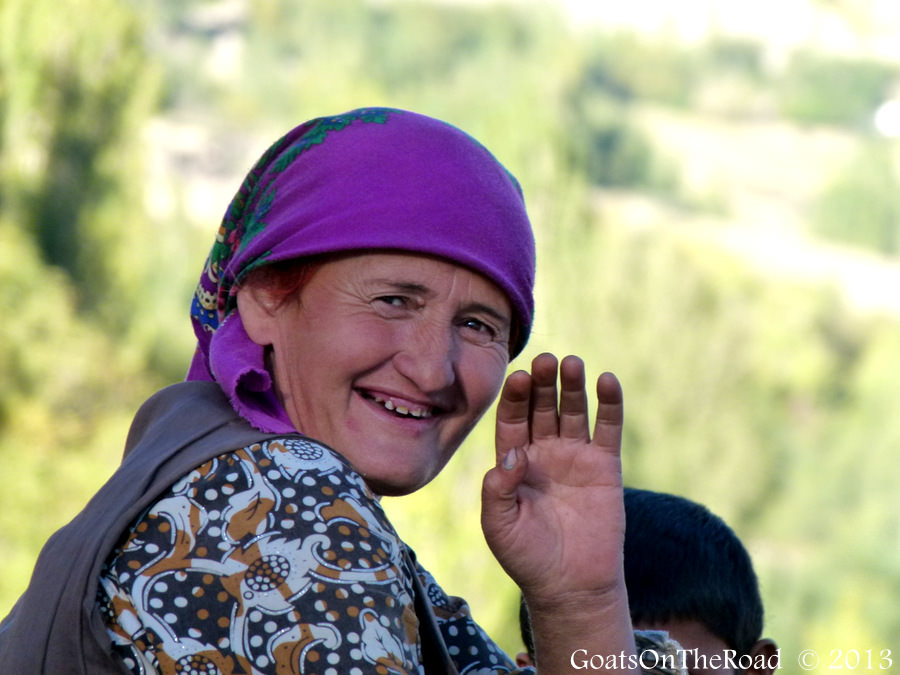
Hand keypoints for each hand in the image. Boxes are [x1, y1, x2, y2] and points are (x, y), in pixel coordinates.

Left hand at [481, 353, 625, 606]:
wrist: (571, 585)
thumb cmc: (527, 557)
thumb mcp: (499, 525)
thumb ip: (497, 489)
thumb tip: (511, 456)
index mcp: (513, 461)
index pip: (512, 419)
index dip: (515, 397)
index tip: (518, 377)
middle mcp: (543, 451)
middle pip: (541, 407)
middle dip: (543, 383)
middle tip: (546, 360)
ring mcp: (574, 455)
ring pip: (573, 411)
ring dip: (573, 386)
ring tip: (573, 364)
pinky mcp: (605, 465)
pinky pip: (607, 428)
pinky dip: (609, 404)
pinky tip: (607, 381)